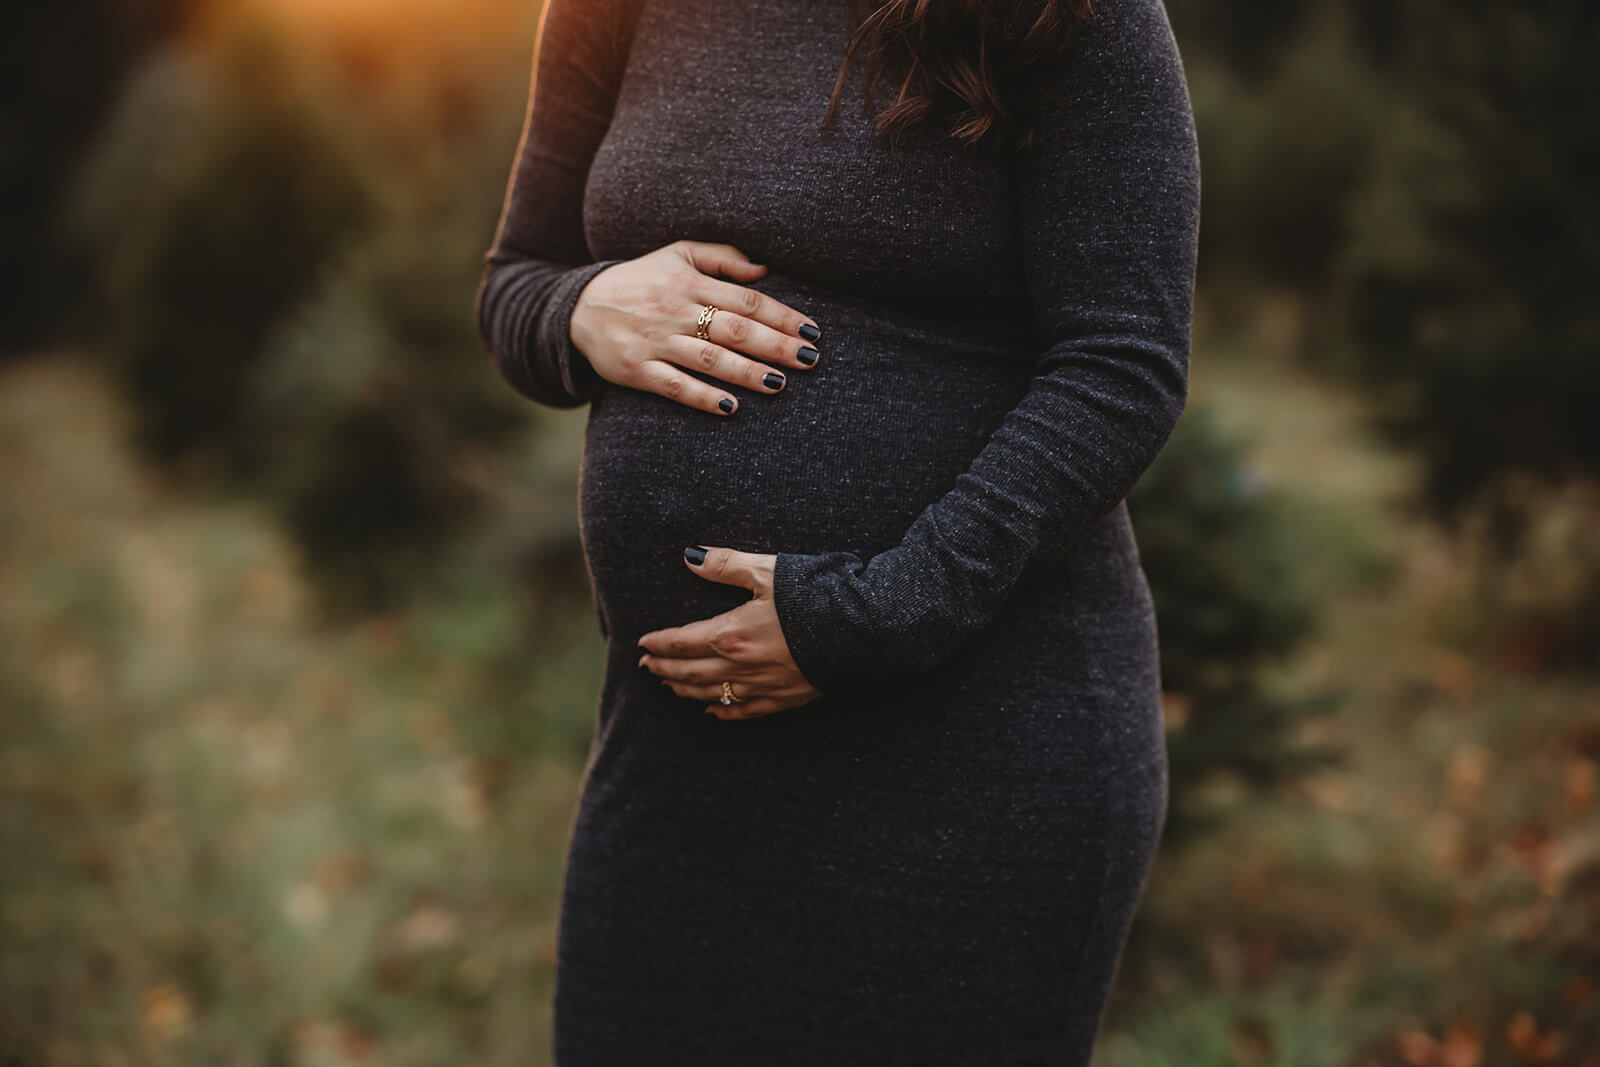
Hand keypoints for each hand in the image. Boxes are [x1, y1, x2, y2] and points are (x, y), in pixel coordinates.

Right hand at [569, 240, 823, 415]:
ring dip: (746, 372)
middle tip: (809, 359)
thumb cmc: (640, 280)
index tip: (811, 331)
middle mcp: (674, 310)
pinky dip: (702, 397)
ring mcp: (654, 342)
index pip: (746, 300)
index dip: (781, 315)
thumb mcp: (676, 254)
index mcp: (689, 282)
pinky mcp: (635, 370)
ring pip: (708, 359)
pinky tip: (731, 408)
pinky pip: (674, 386)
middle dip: (774, 345)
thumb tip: (764, 269)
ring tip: (780, 383)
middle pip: (734, 329)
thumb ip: (721, 257)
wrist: (578, 306)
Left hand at [637, 546, 822, 718]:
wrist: (862, 629)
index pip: (682, 642)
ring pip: (712, 693)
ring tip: (669, 686)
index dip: (660, 644)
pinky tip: (712, 712)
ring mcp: (763, 685)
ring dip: (686, 690)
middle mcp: (741, 665)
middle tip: (646, 667)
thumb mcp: (767, 571)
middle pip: (690, 671)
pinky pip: (744, 712)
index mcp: (731, 633)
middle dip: (664, 669)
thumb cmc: (814, 594)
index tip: (643, 644)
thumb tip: (689, 557)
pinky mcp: (786, 698)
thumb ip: (724, 565)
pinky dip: (723, 712)